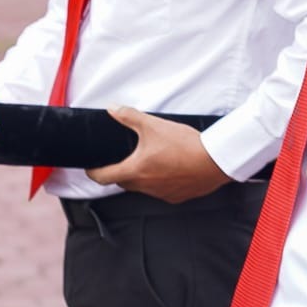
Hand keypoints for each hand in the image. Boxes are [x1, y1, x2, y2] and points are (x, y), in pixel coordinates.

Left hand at [85, 107, 230, 202]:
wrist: (215, 161)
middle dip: (117, 172)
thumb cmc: (184, 144)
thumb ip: (129, 116)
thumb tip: (112, 109)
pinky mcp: (177, 197)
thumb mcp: (152, 125)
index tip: (90, 167)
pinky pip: (160, 191)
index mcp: (135, 171)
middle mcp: (146, 187)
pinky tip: (165, 169)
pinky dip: (158, 182)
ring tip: (145, 161)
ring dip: (139, 177)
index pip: (103, 178)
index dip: (93, 172)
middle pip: (122, 183)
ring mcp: (162, 195)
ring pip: (141, 188)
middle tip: (118, 159)